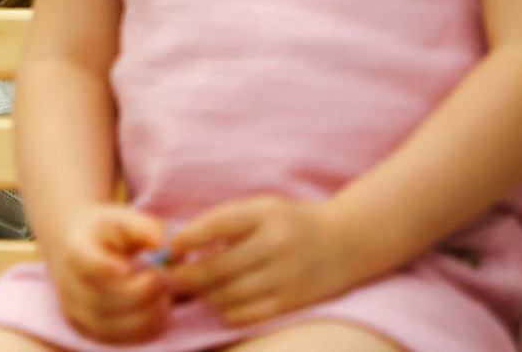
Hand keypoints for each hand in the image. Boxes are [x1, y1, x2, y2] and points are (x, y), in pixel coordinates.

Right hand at [45, 204, 172, 343]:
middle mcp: (69, 285)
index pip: (87, 265)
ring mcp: (76, 312)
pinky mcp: (88, 331)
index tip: (131, 267)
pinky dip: (145, 330)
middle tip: (163, 278)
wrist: (77, 247)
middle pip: (105, 299)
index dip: (108, 269)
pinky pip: (120, 340)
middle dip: (142, 293)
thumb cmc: (108, 233)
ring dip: (147, 314)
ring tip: (164, 295)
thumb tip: (168, 248)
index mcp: (76, 251)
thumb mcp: (124, 220)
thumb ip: (147, 229)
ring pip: (114, 326)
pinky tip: (158, 310)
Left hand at [166, 196, 368, 325]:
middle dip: (188, 274)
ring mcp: (286, 275)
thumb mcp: (263, 209)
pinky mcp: (293, 301)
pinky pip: (249, 313)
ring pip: (230, 294)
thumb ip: (228, 223)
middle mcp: (275, 244)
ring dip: (205, 294)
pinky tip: (220, 304)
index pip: (216, 225)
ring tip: (196, 290)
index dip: (188, 238)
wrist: (348, 240)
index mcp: (265, 214)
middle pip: (218, 266)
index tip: (172, 247)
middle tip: (173, 276)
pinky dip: (227, 311)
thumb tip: (184, 243)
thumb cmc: (294, 223)